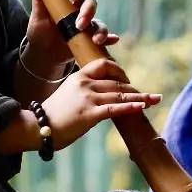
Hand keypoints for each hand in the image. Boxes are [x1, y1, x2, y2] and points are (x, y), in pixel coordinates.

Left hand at [20, 0, 119, 78]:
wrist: (44, 54)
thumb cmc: (40, 30)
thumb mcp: (38, 15)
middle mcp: (79, 8)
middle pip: (91, 2)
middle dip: (88, 12)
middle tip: (79, 24)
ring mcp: (87, 23)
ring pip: (99, 21)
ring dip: (100, 29)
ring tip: (95, 39)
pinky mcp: (91, 38)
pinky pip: (104, 37)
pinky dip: (110, 38)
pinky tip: (113, 40)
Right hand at [41, 58, 159, 150]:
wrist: (37, 127)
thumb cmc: (52, 115)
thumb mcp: (67, 95)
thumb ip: (83, 92)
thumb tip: (100, 99)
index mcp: (79, 77)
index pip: (104, 65)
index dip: (120, 70)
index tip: (128, 79)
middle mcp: (85, 84)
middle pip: (116, 82)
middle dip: (135, 89)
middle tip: (149, 95)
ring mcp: (88, 98)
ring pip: (120, 95)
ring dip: (140, 97)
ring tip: (154, 99)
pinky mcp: (89, 114)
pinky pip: (115, 109)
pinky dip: (130, 107)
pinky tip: (142, 107)